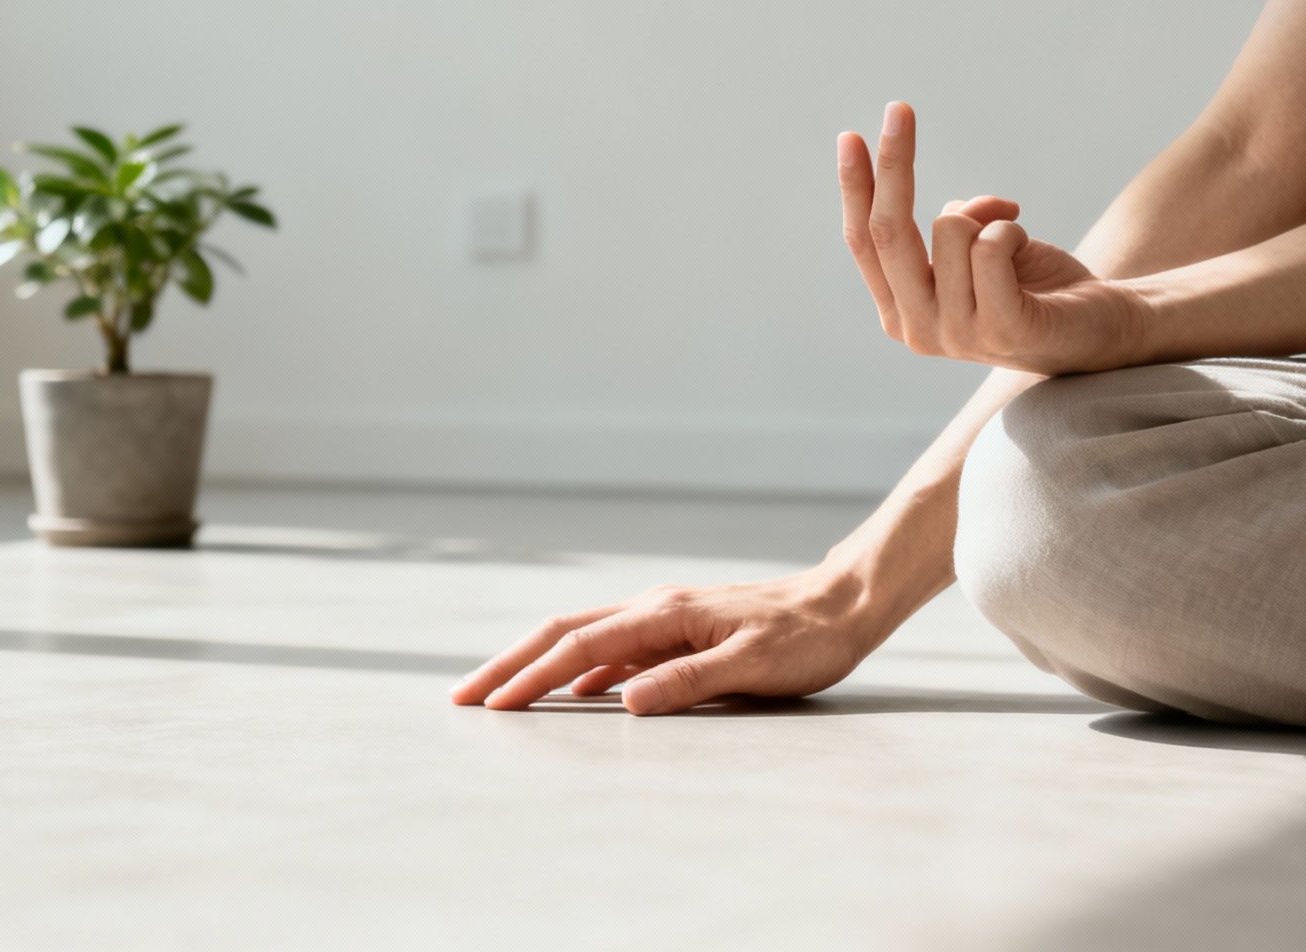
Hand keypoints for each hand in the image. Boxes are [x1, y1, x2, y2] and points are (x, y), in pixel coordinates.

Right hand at [448, 569, 881, 714]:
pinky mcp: (678, 630)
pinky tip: (573, 691)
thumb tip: (624, 700)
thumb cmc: (806, 638)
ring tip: (499, 692)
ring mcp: (665, 617)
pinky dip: (578, 668)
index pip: (579, 645)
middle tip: (462, 697)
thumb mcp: (754, 665)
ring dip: (537, 663)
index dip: (530, 675)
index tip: (489, 703)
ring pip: (583, 637)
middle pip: (563, 632)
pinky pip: (613, 648)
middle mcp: (655, 608)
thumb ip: (690, 682)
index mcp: (665, 614)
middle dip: (509, 664)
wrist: (844, 603)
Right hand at [839, 102, 1152, 373]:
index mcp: (901, 314)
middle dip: (893, 163)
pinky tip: (1027, 248)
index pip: (866, 242)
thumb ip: (950, 232)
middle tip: (899, 109)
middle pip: (890, 231)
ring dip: (989, 215)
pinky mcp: (1003, 328)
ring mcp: (958, 334)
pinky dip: (1013, 229)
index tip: (849, 137)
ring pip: (950, 227)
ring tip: (1014, 239)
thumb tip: (957, 209)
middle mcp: (919, 330)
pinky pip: (992, 245)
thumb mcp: (975, 252)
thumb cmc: (1033, 287)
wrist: (1101, 330)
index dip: (855, 188)